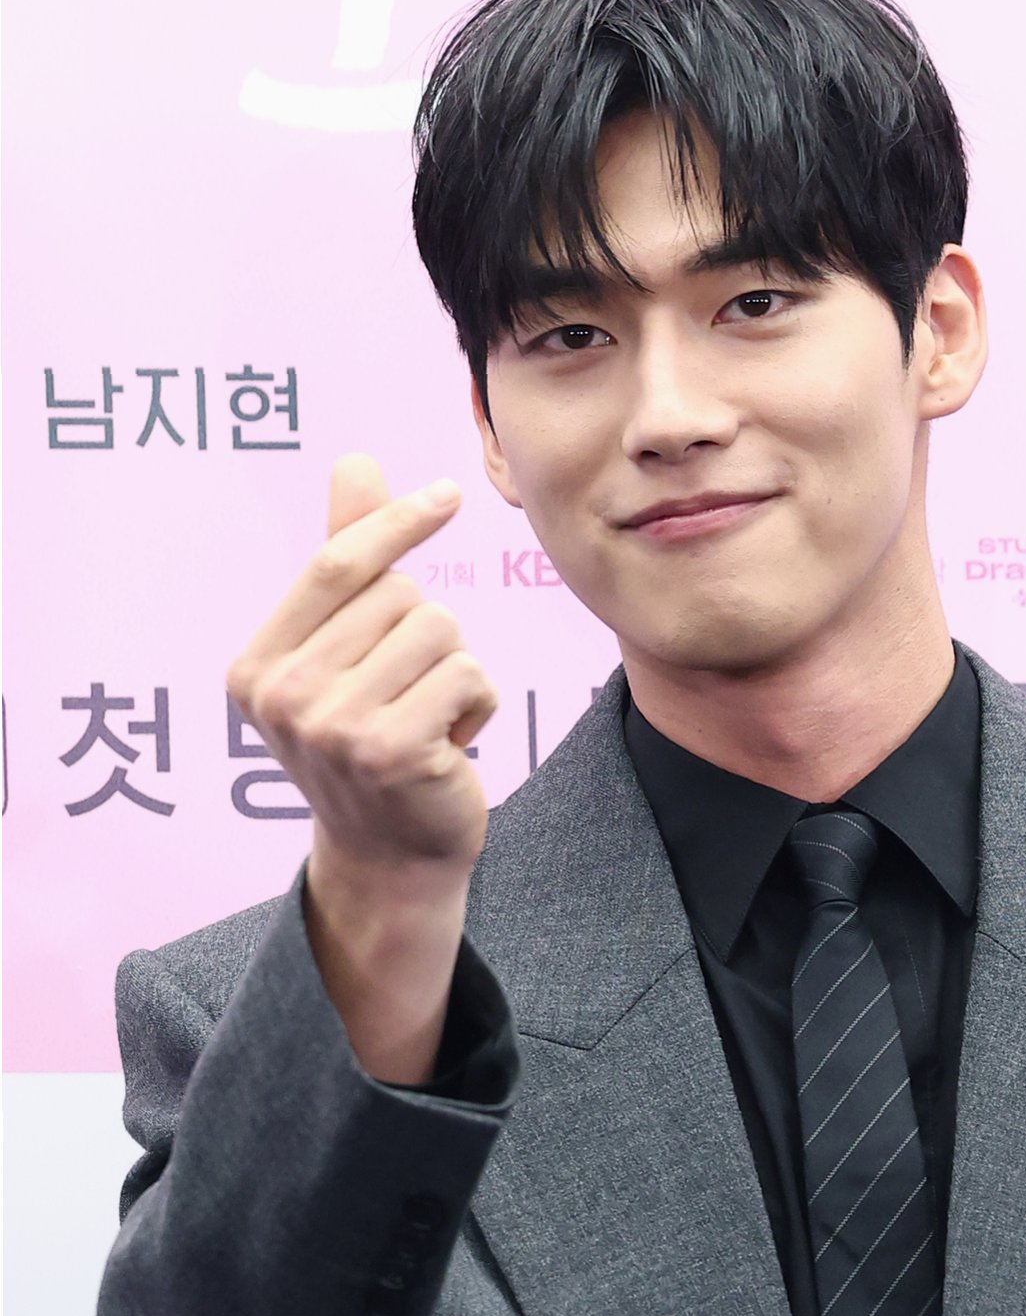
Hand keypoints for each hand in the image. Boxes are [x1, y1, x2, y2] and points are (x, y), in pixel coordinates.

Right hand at [226, 454, 496, 884]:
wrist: (390, 854)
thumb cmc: (370, 737)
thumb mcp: (344, 650)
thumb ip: (347, 559)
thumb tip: (358, 461)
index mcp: (256, 665)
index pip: (336, 564)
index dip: (394, 521)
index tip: (449, 495)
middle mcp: (282, 695)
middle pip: (400, 595)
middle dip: (426, 634)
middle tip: (407, 694)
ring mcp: (332, 726)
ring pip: (442, 631)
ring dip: (455, 670)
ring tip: (427, 718)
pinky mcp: (391, 750)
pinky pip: (469, 674)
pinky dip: (477, 705)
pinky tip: (449, 745)